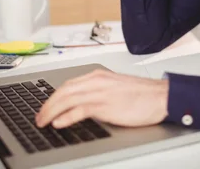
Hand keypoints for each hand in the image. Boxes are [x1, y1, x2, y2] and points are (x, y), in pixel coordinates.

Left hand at [35, 69, 168, 128]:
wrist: (161, 96)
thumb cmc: (143, 95)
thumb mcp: (116, 88)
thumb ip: (100, 92)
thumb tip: (84, 104)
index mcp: (98, 76)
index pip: (68, 85)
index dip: (53, 97)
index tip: (46, 107)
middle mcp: (97, 81)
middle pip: (63, 91)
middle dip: (47, 104)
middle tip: (38, 116)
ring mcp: (101, 92)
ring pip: (67, 99)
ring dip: (51, 111)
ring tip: (42, 121)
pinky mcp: (107, 105)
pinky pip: (80, 109)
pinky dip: (67, 116)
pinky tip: (58, 123)